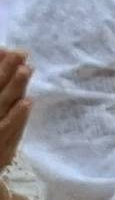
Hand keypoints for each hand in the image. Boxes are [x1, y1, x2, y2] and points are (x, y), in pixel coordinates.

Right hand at [0, 51, 29, 167]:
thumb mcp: (0, 109)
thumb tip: (5, 54)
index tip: (8, 50)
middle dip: (6, 71)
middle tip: (20, 53)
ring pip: (1, 106)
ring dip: (13, 88)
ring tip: (25, 70)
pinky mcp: (1, 149)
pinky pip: (8, 131)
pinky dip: (17, 117)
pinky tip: (27, 102)